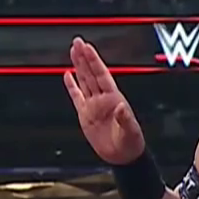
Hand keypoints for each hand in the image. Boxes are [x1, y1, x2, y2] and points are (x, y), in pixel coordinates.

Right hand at [63, 38, 144, 163]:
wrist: (123, 156)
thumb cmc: (131, 143)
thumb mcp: (131, 131)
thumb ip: (125, 118)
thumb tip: (121, 107)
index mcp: (113, 98)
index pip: (101, 75)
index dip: (94, 61)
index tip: (87, 48)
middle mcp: (103, 98)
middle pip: (91, 73)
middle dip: (84, 57)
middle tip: (77, 42)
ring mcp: (93, 105)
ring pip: (84, 80)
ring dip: (79, 65)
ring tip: (73, 51)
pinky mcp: (85, 114)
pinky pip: (77, 96)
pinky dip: (72, 85)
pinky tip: (68, 74)